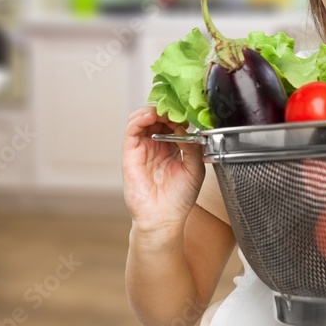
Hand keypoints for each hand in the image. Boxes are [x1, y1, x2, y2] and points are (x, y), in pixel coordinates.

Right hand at [122, 105, 204, 241]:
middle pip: (157, 116)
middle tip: (176, 106)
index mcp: (172, 147)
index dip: (179, 113)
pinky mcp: (130, 153)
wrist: (164, 218)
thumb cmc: (179, 198)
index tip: (188, 109)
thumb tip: (186, 126)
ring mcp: (142, 148)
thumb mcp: (195, 168)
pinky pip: (131, 130)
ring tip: (164, 111)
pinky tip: (150, 116)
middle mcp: (156, 145)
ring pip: (142, 118)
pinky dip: (139, 118)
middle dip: (166, 108)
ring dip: (153, 109)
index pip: (172, 121)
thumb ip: (192, 146)